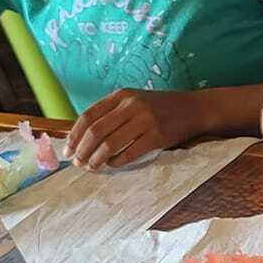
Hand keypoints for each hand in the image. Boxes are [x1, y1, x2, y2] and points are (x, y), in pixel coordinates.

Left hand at [66, 88, 192, 170]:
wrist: (194, 109)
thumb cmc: (160, 108)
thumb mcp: (134, 101)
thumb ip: (111, 113)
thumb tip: (82, 137)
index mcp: (122, 95)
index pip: (88, 116)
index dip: (74, 135)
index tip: (68, 150)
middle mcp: (132, 105)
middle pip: (96, 131)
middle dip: (82, 150)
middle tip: (78, 162)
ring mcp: (145, 120)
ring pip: (110, 144)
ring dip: (96, 159)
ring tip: (92, 167)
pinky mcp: (157, 136)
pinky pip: (129, 153)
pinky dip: (116, 162)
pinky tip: (112, 165)